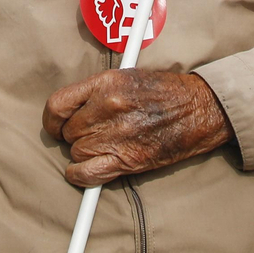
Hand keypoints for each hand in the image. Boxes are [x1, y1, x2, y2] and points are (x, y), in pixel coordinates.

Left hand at [42, 69, 231, 187]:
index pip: (58, 105)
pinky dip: (81, 175)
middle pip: (68, 133)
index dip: (52, 120)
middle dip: (75, 137)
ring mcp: (117, 135)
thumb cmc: (166, 91)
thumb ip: (97, 92)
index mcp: (106, 83)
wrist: (200, 108)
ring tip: (102, 147)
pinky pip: (87, 174)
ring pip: (77, 153)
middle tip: (92, 135)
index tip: (56, 126)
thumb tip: (72, 110)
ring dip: (84, 154)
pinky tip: (85, 171)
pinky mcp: (128, 159)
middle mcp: (108, 108)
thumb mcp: (128, 77)